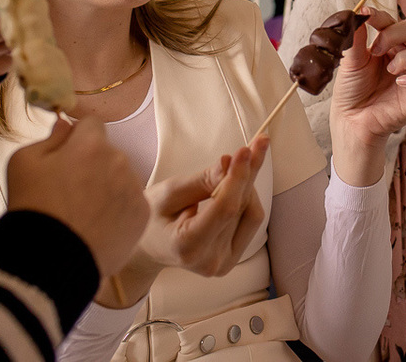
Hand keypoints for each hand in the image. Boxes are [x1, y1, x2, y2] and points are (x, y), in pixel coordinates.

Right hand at [6, 116, 148, 277]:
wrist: (50, 259)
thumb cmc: (33, 209)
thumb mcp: (23, 163)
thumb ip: (49, 138)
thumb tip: (66, 126)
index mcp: (91, 144)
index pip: (92, 124)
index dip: (78, 137)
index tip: (67, 154)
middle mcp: (119, 161)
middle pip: (108, 153)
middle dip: (92, 164)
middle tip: (69, 191)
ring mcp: (133, 188)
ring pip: (121, 178)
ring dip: (107, 187)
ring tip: (82, 213)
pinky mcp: (142, 214)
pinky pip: (130, 203)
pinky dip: (117, 210)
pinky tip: (95, 225)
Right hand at [94, 137, 267, 306]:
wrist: (146, 250)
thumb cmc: (151, 219)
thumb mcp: (167, 194)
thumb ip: (201, 181)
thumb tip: (230, 162)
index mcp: (188, 246)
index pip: (225, 209)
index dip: (238, 177)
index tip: (245, 150)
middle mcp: (211, 261)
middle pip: (241, 209)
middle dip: (250, 172)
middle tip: (259, 142)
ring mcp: (224, 263)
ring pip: (251, 214)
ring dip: (250, 183)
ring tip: (245, 159)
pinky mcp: (232, 257)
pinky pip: (249, 221)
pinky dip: (246, 197)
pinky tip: (239, 180)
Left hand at [329, 9, 405, 184]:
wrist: (352, 119)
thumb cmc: (352, 90)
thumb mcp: (350, 62)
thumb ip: (355, 39)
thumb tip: (356, 14)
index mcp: (390, 43)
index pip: (393, 21)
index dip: (381, 16)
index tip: (366, 16)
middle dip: (396, 33)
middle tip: (376, 50)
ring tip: (391, 70)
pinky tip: (401, 83)